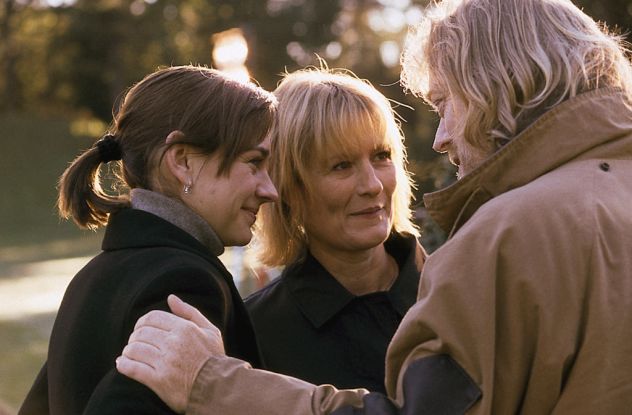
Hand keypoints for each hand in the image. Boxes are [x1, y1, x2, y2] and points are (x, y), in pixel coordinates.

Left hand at [116, 295, 224, 412]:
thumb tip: (170, 298)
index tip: (141, 330)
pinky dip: (123, 365)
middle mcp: (174, 343)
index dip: (142, 322)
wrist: (219, 388)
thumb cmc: (214, 358)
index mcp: (185, 328)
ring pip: (134, 349)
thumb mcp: (210, 330)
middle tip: (135, 343)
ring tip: (129, 354)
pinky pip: (132, 368)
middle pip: (141, 333)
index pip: (152, 317)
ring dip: (128, 351)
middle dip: (134, 337)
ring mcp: (165, 362)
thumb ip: (190, 312)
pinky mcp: (159, 381)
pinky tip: (122, 364)